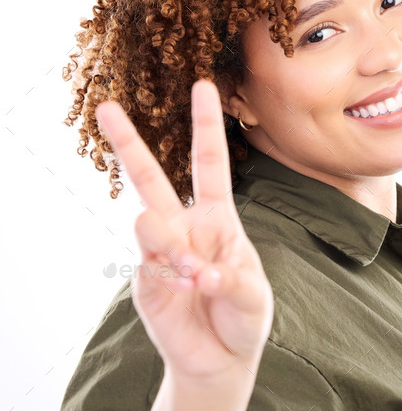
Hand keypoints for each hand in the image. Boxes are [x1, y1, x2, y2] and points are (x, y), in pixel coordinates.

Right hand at [95, 80, 273, 382]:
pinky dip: (170, 275)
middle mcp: (183, 226)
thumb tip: (202, 272)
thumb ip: (234, 281)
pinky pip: (148, 264)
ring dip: (172, 243)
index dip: (206, 125)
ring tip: (198, 275)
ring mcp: (161, 251)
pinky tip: (188, 290)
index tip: (203, 85)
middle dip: (129, 142)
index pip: (209, 162)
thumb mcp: (254, 295)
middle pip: (150, 177)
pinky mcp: (144, 278)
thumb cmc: (243, 316)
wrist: (220, 357)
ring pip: (148, 220)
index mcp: (217, 216)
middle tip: (107, 108)